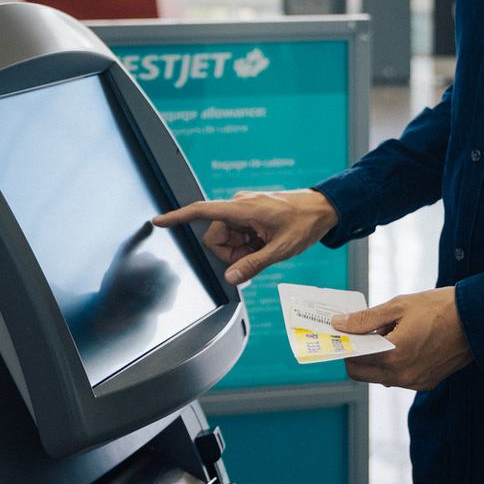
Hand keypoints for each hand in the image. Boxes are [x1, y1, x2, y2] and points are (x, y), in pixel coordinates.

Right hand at [152, 189, 339, 285]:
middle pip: (214, 236)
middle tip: (255, 257)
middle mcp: (239, 206)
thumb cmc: (305, 223)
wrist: (324, 209)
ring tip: (264, 249)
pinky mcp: (249, 215)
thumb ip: (253, 264)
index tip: (159, 222)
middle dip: (229, 253)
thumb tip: (230, 277)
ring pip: (226, 239)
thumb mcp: (281, 249)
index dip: (178, 217)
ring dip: (240, 251)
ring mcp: (244, 211)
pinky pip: (237, 236)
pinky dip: (246, 246)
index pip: (202, 211)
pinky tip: (264, 245)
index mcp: (243, 208)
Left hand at [334, 288, 474, 391]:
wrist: (477, 319)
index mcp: (393, 356)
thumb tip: (340, 324)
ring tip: (387, 333)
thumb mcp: (398, 306)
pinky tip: (403, 342)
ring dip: (376, 359)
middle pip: (362, 373)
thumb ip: (365, 319)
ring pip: (380, 376)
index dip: (345, 346)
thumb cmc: (439, 308)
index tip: (341, 333)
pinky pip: (399, 377)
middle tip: (361, 332)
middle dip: (357, 354)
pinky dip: (393, 363)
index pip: (353, 361)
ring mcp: (415, 382)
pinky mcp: (426, 383)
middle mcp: (402, 376)